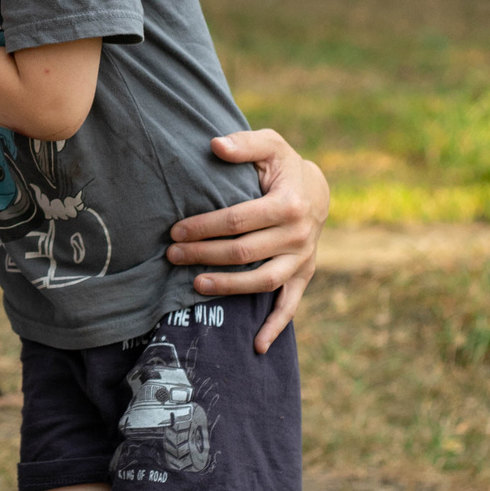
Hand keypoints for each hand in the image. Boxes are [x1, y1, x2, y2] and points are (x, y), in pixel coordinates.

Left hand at [168, 128, 329, 351]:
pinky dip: (276, 327)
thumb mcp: (269, 145)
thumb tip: (214, 145)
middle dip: (204, 255)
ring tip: (195, 286)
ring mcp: (302, 258)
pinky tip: (257, 346)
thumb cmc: (282, 166)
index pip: (237, 220)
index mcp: (288, 203)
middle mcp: (298, 235)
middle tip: (172, 256)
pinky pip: (290, 305)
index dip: (204, 227)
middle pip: (244, 252)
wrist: (317, 189)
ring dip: (228, 287)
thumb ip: (243, 144)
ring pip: (262, 281)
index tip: (176, 231)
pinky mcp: (304, 275)